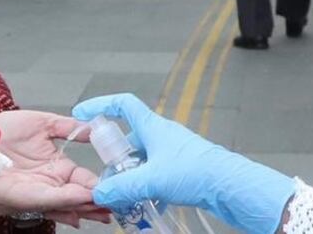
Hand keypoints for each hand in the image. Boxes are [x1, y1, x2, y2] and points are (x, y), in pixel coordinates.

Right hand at [0, 110, 110, 227]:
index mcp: (5, 193)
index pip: (42, 197)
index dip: (65, 197)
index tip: (88, 195)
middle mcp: (22, 189)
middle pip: (62, 199)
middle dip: (88, 202)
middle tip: (115, 202)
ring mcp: (26, 180)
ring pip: (63, 192)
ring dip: (88, 198)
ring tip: (114, 203)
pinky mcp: (26, 166)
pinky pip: (54, 177)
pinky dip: (75, 185)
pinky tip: (92, 194)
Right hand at [73, 93, 294, 233]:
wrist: (230, 186)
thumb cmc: (197, 171)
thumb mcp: (152, 180)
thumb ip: (123, 187)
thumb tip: (100, 193)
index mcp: (153, 126)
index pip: (122, 104)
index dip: (100, 105)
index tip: (82, 113)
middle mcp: (162, 135)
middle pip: (129, 140)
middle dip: (117, 161)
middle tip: (110, 181)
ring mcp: (173, 152)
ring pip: (143, 162)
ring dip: (133, 179)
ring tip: (128, 200)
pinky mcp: (182, 169)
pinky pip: (157, 176)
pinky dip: (149, 189)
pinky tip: (150, 208)